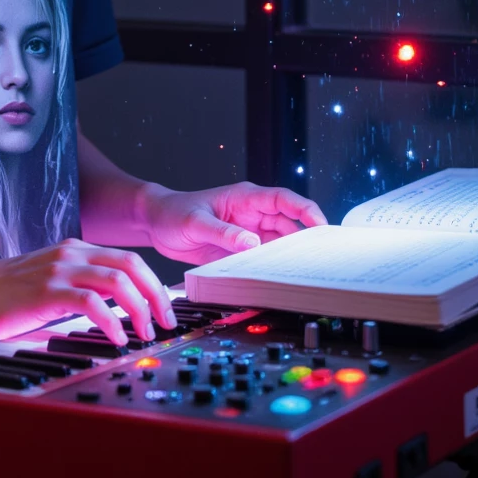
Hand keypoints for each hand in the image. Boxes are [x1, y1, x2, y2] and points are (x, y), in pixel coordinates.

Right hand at [0, 237, 175, 347]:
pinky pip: (91, 303)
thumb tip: (120, 316)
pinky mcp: (46, 292)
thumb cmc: (9, 291)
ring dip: (140, 310)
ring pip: (118, 281)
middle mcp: (72, 253)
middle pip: (132, 266)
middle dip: (157, 296)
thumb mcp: (53, 282)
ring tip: (144, 333)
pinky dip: (111, 321)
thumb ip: (82, 290)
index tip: (165, 310)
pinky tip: (115, 337)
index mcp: (77, 249)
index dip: (155, 285)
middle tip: (166, 323)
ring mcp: (59, 270)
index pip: (130, 260)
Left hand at [143, 181, 326, 266]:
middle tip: (318, 259)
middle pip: (288, 224)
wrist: (156, 223)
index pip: (283, 200)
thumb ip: (223, 233)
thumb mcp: (195, 223)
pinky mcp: (240, 249)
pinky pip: (263, 258)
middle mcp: (251, 214)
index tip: (321, 225)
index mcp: (245, 198)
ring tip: (300, 273)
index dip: (305, 210)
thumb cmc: (173, 213)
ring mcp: (248, 232)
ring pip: (279, 243)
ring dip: (289, 256)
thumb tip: (252, 243)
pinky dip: (271, 267)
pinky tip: (277, 279)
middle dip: (305, 239)